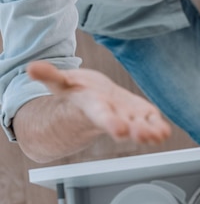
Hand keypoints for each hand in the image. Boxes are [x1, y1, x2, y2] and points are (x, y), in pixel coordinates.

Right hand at [26, 60, 171, 144]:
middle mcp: (111, 115)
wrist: (88, 101)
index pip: (101, 115)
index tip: (119, 129)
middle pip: (123, 124)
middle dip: (133, 131)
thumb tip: (30, 68)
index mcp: (93, 107)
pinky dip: (157, 126)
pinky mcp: (138, 112)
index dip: (110, 121)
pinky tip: (164, 131)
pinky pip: (149, 121)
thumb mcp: (61, 82)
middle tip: (143, 136)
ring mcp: (126, 116)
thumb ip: (49, 75)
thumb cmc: (76, 92)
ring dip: (149, 132)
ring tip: (159, 135)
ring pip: (139, 126)